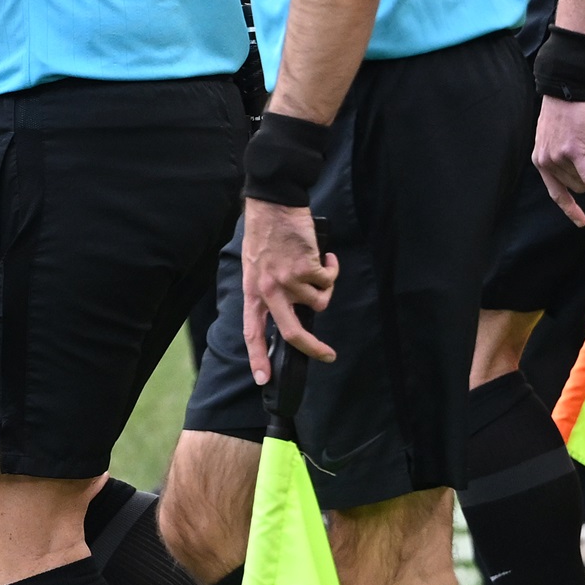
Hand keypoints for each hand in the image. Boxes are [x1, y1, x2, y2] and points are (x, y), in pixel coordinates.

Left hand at [240, 198, 338, 381]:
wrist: (273, 206)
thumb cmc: (266, 235)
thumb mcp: (256, 268)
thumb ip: (269, 292)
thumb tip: (293, 313)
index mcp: (253, 292)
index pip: (252, 332)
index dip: (257, 357)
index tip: (263, 379)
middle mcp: (269, 290)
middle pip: (291, 332)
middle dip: (313, 348)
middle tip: (328, 355)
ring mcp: (288, 281)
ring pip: (319, 302)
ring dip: (324, 287)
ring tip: (317, 268)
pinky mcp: (307, 269)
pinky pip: (329, 281)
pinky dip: (332, 269)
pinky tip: (324, 255)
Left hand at [531, 95, 584, 226]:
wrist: (565, 93)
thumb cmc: (564, 115)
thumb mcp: (556, 140)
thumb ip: (565, 158)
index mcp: (540, 162)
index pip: (555, 192)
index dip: (569, 207)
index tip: (580, 220)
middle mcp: (546, 163)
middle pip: (579, 185)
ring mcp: (558, 158)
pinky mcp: (573, 151)